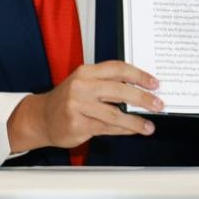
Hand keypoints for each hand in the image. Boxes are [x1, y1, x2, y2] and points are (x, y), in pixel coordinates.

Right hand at [6, 60, 161, 151]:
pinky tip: (134, 130)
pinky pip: (107, 128)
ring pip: (115, 113)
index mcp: (86, 72)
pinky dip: (124, 130)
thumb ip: (107, 83)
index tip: (154, 83)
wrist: (41, 118)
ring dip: (136, 121)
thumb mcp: (84, 83)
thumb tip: (139, 90)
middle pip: (119, 90)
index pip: (117, 68)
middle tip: (158, 103)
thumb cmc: (67, 100)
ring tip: (149, 125)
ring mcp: (78, 106)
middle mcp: (82, 86)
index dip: (139, 75)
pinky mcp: (78, 124)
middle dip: (143, 97)